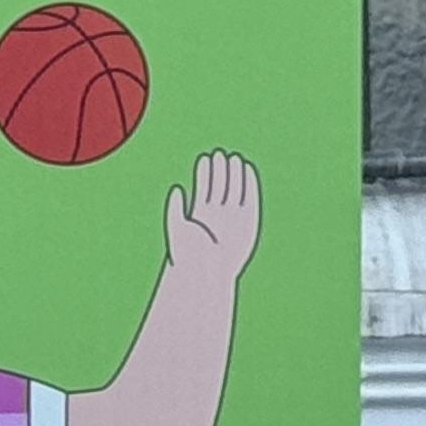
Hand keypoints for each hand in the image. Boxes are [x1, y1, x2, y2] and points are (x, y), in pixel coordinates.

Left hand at [165, 150, 259, 285]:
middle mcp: (217, 214)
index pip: (204, 188)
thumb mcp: (176, 229)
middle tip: (218, 153)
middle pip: (219, 186)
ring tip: (231, 157)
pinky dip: (249, 184)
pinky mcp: (249, 219)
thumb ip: (174, 209)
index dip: (204, 173)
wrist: (207, 272)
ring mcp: (233, 216)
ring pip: (234, 189)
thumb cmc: (188, 255)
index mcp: (200, 215)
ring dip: (233, 174)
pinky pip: (250, 198)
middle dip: (219, 170)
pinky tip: (247, 169)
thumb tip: (176, 189)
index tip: (204, 158)